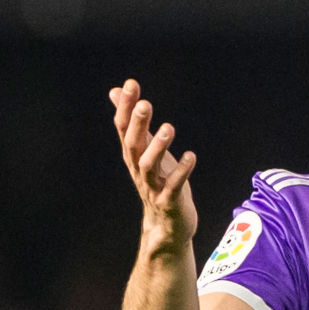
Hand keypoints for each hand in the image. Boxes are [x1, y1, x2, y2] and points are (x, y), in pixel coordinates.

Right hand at [110, 79, 197, 248]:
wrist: (167, 226)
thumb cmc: (159, 182)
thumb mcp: (146, 149)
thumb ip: (133, 122)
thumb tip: (115, 91)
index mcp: (133, 155)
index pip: (123, 128)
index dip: (125, 107)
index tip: (130, 84)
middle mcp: (139, 169)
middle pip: (132, 145)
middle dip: (137, 124)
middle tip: (145, 103)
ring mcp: (152, 187)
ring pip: (149, 166)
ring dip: (157, 147)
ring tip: (168, 127)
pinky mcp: (169, 201)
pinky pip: (173, 186)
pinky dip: (181, 172)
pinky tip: (191, 156)